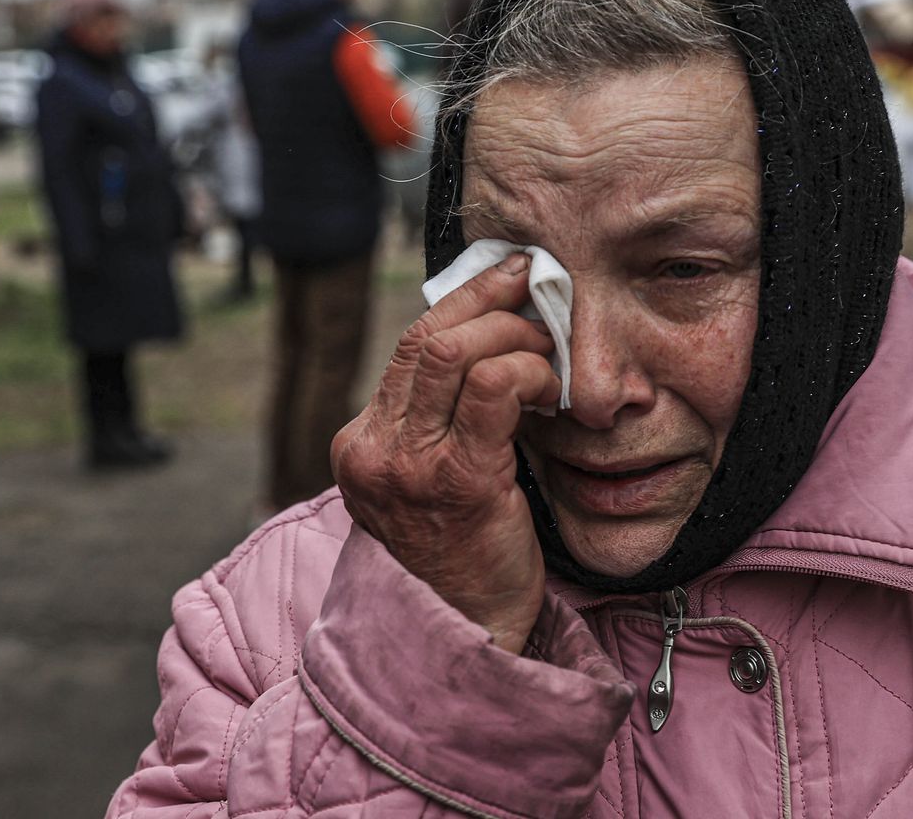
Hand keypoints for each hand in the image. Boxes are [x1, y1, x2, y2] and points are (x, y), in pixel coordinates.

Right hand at [332, 254, 561, 653]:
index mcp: (362, 442)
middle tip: (539, 294)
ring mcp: (408, 466)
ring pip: (454, 351)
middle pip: (427, 336)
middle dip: (491, 301)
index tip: (509, 277)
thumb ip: (440, 419)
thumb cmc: (461, 555)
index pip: (410, 345)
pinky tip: (550, 388)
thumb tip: (492, 338)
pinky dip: (528, 371)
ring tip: (549, 349)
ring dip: (513, 336)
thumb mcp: (428, 479)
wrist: (464, 636)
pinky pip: (491, 390)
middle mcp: (374, 449)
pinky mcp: (457, 482)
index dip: (465, 301)